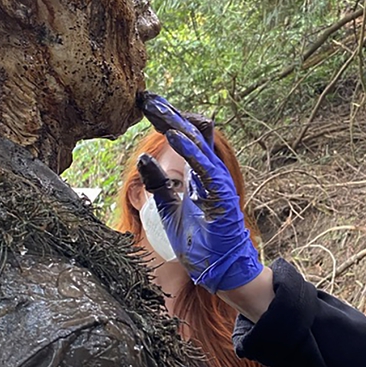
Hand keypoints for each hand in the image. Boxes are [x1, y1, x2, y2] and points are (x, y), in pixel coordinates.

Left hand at [137, 92, 262, 293]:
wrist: (222, 269)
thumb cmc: (201, 242)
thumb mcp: (170, 210)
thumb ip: (158, 185)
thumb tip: (143, 158)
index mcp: (199, 173)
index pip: (184, 138)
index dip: (166, 120)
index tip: (146, 103)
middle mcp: (210, 172)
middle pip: (190, 134)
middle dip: (167, 114)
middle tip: (147, 97)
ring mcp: (218, 181)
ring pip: (198, 144)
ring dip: (176, 125)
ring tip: (156, 108)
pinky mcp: (221, 194)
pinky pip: (204, 168)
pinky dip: (189, 152)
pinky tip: (174, 137)